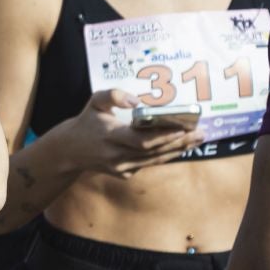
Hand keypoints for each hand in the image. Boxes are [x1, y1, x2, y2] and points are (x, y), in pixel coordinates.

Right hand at [68, 90, 203, 178]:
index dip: (163, 136)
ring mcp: (121, 167)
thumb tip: (137, 102)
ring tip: (197, 139)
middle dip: (179, 142)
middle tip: (200, 133)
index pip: (141, 140)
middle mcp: (116, 155)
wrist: (69, 151)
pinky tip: (181, 147)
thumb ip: (113, 95)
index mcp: (109, 135)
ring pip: (155, 160)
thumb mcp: (95, 102)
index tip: (183, 127)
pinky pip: (149, 164)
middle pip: (153, 152)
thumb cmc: (86, 122)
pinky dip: (166, 156)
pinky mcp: (124, 174)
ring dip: (178, 150)